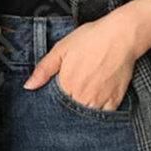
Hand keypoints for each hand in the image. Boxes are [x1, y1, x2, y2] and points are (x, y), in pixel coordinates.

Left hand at [21, 0, 150, 110]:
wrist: (121, 36)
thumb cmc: (91, 39)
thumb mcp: (61, 48)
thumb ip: (43, 69)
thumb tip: (28, 86)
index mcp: (66, 85)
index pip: (55, 103)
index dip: (55, 99)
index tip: (60, 90)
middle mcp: (82, 97)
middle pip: (71, 111)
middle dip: (69, 105)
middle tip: (75, 89)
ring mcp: (99, 101)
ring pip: (87, 115)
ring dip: (83, 109)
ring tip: (86, 93)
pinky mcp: (115, 100)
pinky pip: (104, 114)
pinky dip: (100, 110)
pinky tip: (98, 98)